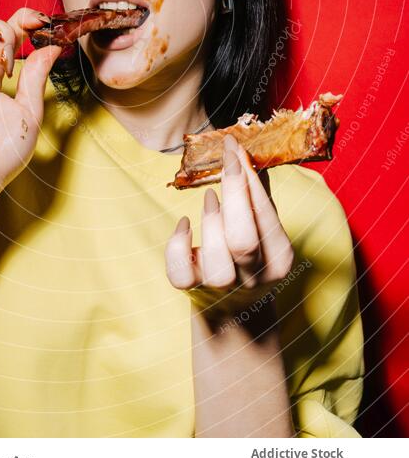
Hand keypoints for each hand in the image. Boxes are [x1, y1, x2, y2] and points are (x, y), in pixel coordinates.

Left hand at [165, 134, 294, 327]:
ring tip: (209, 197)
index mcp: (280, 256)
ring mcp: (223, 288)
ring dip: (210, 220)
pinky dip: (177, 245)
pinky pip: (180, 274)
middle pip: (242, 240)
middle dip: (233, 193)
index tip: (233, 145)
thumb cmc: (250, 254)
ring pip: (215, 260)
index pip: (266, 213)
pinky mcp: (193, 292)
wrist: (234, 312)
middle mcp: (255, 276)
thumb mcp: (264, 228)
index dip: (248, 176)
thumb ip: (258, 194)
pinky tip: (183, 225)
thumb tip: (246, 151)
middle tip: (225, 160)